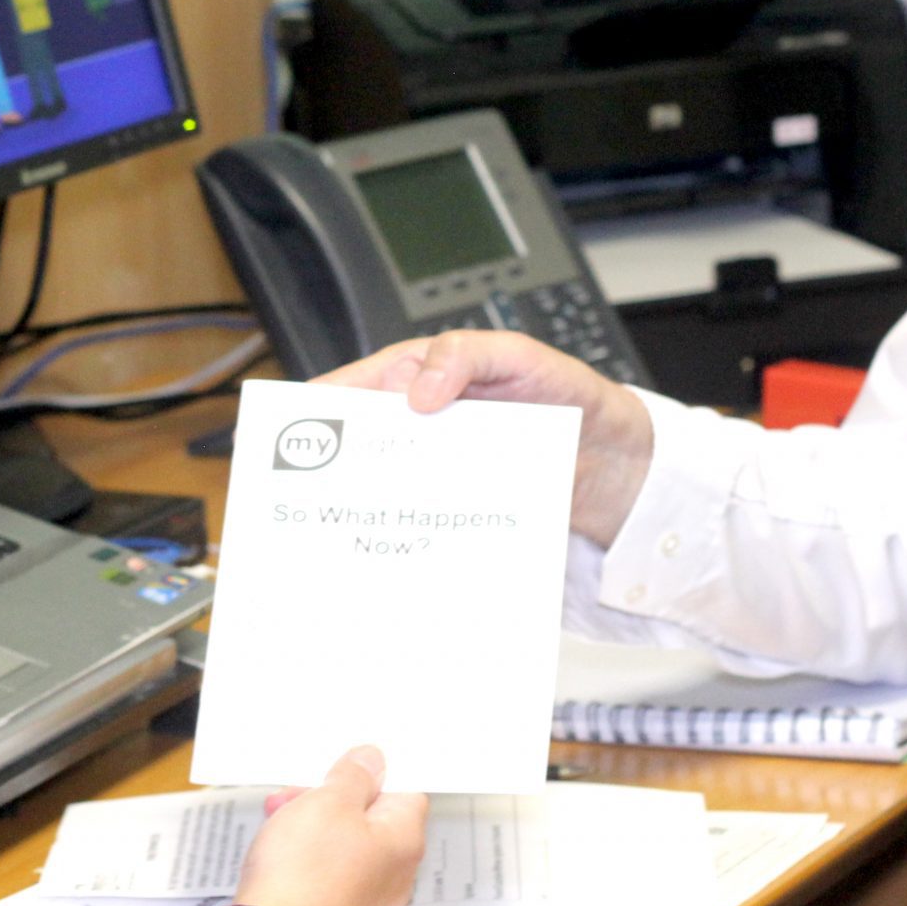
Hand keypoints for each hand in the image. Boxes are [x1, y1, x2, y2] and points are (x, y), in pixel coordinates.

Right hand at [232, 745, 426, 905]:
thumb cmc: (302, 875)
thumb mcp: (328, 802)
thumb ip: (354, 776)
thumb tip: (372, 762)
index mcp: (404, 841)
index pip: (405, 791)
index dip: (372, 774)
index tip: (345, 767)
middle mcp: (394, 876)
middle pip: (371, 819)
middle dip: (332, 800)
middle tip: (297, 795)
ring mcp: (368, 902)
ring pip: (346, 846)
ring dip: (315, 826)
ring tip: (279, 821)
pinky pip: (331, 875)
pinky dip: (308, 858)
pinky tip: (281, 854)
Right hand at [318, 330, 653, 544]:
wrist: (613, 454)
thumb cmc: (563, 390)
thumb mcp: (518, 356)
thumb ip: (466, 356)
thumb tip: (419, 388)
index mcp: (418, 377)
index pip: (351, 390)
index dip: (315, 412)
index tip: (293, 438)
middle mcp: (420, 425)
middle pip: (360, 448)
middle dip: (332, 472)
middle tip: (309, 498)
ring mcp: (438, 467)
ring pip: (387, 489)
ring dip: (369, 509)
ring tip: (345, 533)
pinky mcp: (460, 505)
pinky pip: (425, 518)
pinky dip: (411, 532)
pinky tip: (401, 549)